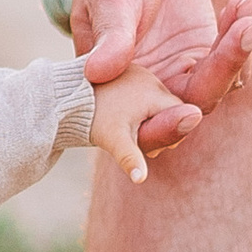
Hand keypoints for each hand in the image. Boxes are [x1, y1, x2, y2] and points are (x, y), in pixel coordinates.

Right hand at [69, 0, 251, 153]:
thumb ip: (110, 37)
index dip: (164, 128)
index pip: (143, 126)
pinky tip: (241, 1)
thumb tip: (96, 72)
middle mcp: (152, 90)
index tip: (190, 113)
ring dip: (236, 52)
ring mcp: (183, 71)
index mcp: (117, 92)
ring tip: (244, 17)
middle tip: (241, 38)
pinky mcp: (206, 51)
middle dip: (220, 78)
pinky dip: (240, 33)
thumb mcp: (107, 1)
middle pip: (193, 106)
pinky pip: (233, 57)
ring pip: (221, 83)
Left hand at [87, 65, 198, 182]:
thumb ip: (131, 158)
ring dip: (150, 114)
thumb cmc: (95, 118)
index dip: (172, 134)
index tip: (152, 146)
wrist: (68, 97)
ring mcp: (140, 72)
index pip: (182, 113)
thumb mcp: (115, 139)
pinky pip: (143, 89)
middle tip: (137, 138)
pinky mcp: (128, 71)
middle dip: (160, 125)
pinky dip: (138, 102)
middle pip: (170, 107)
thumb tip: (140, 180)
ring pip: (157, 98)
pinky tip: (123, 111)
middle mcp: (151, 78)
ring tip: (128, 124)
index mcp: (155, 93)